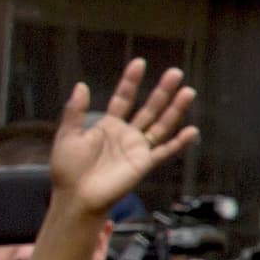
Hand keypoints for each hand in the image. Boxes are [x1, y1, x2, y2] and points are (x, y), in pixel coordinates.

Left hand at [47, 59, 197, 212]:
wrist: (76, 196)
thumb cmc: (68, 169)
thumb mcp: (68, 135)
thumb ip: (75, 111)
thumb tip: (82, 85)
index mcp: (108, 126)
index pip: (123, 98)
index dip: (131, 81)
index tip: (140, 63)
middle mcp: (126, 134)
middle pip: (149, 108)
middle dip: (162, 91)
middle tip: (175, 73)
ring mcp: (137, 149)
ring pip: (161, 125)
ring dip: (175, 109)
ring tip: (188, 92)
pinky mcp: (144, 164)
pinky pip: (165, 151)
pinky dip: (179, 142)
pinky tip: (192, 131)